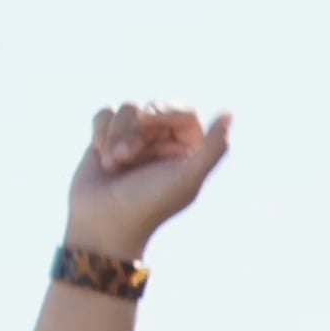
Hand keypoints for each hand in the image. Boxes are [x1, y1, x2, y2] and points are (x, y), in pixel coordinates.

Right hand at [64, 103, 230, 262]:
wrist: (103, 222)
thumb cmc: (148, 203)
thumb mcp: (186, 178)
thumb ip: (214, 149)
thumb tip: (229, 114)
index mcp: (190, 150)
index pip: (184, 110)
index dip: (164, 111)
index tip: (146, 119)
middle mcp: (166, 142)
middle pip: (152, 108)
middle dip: (133, 129)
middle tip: (125, 157)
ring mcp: (137, 139)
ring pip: (127, 108)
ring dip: (115, 136)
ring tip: (114, 164)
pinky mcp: (109, 138)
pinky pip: (106, 113)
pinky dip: (100, 133)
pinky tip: (103, 158)